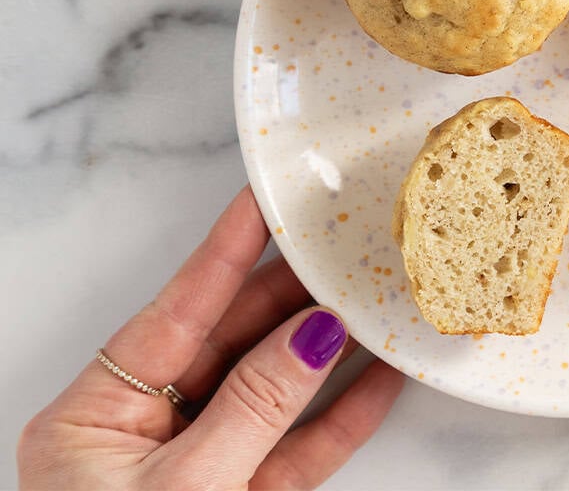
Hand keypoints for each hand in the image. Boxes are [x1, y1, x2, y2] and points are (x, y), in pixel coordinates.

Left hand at [18, 187, 405, 489]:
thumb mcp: (184, 490)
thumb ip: (254, 408)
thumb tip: (312, 336)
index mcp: (97, 417)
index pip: (177, 309)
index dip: (226, 249)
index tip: (267, 197)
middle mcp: (146, 432)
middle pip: (231, 341)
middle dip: (290, 294)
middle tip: (341, 246)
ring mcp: (198, 466)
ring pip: (273, 390)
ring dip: (327, 350)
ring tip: (375, 299)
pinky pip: (297, 448)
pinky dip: (340, 416)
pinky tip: (381, 380)